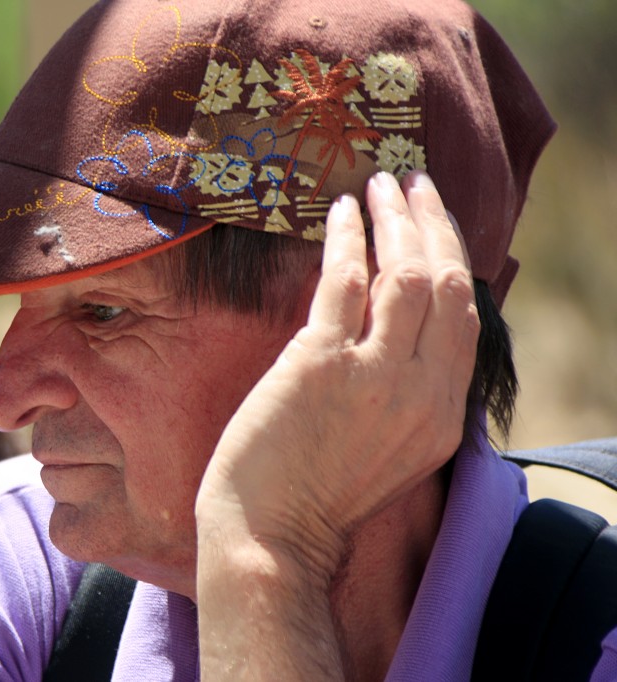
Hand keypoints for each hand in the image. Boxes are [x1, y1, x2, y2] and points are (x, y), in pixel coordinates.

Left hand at [196, 170, 478, 679]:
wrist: (269, 538)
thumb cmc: (314, 493)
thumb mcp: (390, 449)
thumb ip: (407, 392)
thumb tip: (396, 325)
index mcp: (444, 416)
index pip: (466, 317)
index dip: (454, 258)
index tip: (437, 222)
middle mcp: (423, 393)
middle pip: (447, 284)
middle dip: (433, 223)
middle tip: (413, 183)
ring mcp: (374, 377)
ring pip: (405, 274)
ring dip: (395, 218)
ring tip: (380, 183)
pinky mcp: (320, 365)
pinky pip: (343, 282)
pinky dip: (347, 238)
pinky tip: (341, 211)